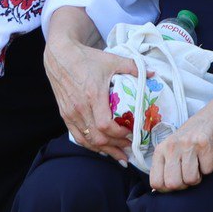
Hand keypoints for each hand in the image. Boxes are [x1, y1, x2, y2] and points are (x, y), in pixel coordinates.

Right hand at [43, 37, 135, 161]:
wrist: (60, 55)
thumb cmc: (86, 58)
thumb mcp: (112, 60)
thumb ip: (133, 67)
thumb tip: (152, 74)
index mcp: (93, 95)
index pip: (105, 126)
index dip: (119, 135)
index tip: (131, 135)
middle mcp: (80, 108)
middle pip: (98, 138)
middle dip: (116, 146)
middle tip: (130, 149)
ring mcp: (71, 113)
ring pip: (88, 141)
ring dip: (104, 150)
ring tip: (118, 156)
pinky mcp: (65, 114)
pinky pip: (77, 136)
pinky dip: (90, 145)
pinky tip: (101, 149)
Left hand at [147, 109, 212, 192]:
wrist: (211, 119)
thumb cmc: (189, 141)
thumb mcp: (170, 151)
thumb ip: (163, 169)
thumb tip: (156, 192)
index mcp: (160, 151)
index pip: (156, 182)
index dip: (167, 188)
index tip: (176, 181)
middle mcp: (171, 147)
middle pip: (173, 184)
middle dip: (184, 185)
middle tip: (189, 173)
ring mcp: (187, 145)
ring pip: (190, 179)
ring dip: (198, 177)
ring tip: (198, 165)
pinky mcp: (204, 144)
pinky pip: (207, 170)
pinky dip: (209, 168)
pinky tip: (206, 157)